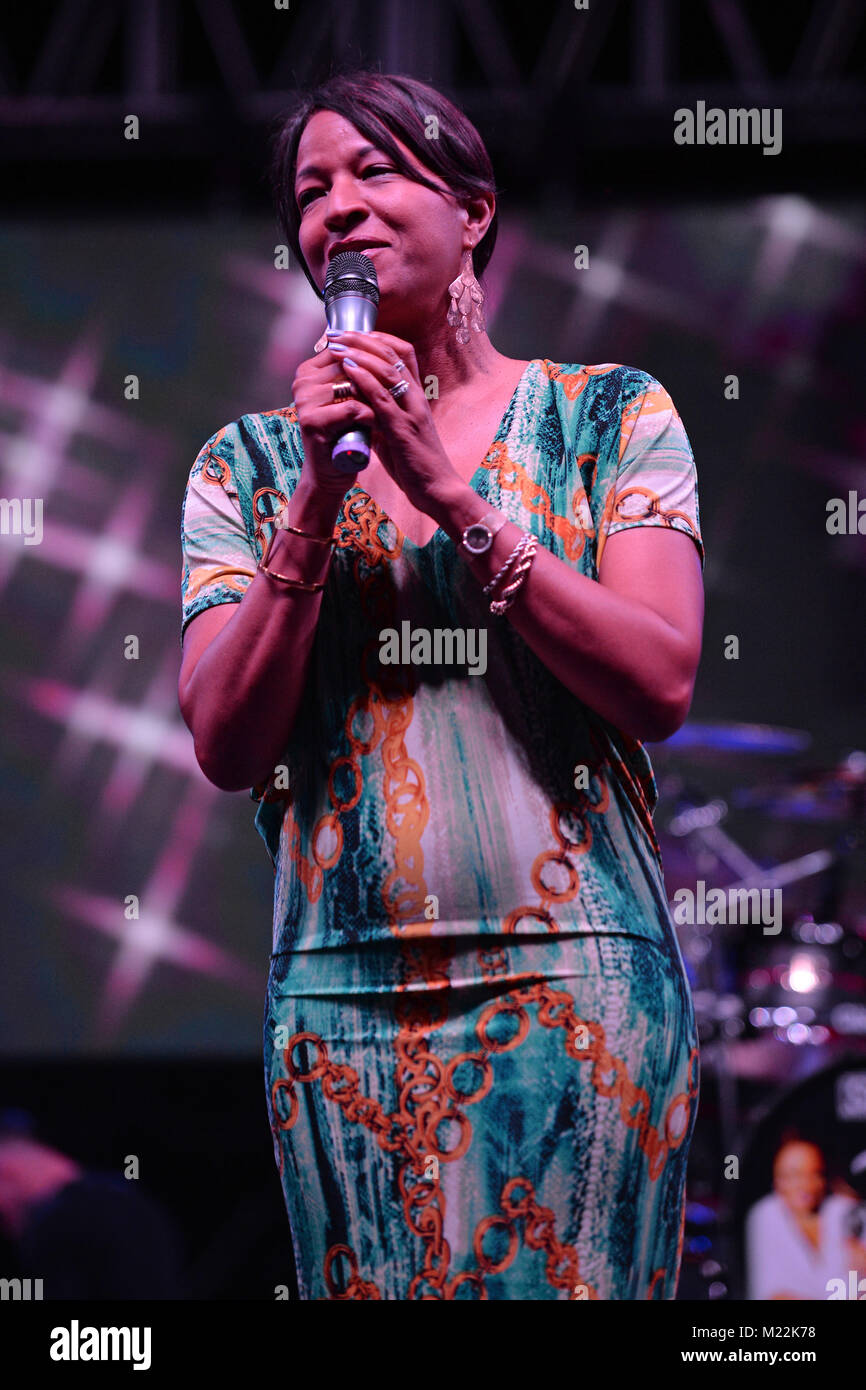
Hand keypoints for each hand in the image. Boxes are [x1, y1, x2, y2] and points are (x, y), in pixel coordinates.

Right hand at [291, 343, 378, 499]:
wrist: (332, 475)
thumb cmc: (345, 435)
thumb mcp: (350, 399)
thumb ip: (356, 372)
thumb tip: (378, 341)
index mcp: (309, 371)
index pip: (346, 348)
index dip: (371, 357)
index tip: (386, 374)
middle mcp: (302, 381)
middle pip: (351, 364)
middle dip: (375, 378)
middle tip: (388, 399)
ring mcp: (304, 401)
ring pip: (354, 384)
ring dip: (375, 399)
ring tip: (382, 415)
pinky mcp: (312, 421)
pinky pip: (353, 408)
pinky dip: (370, 418)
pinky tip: (375, 428)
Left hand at [325, 330, 460, 513]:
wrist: (438, 491)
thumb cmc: (416, 466)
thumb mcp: (396, 434)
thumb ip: (381, 417)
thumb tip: (360, 408)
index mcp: (416, 397)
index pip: (403, 353)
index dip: (378, 338)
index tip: (353, 333)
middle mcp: (416, 398)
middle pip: (392, 354)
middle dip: (363, 339)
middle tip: (338, 331)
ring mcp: (411, 411)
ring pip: (387, 370)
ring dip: (358, 353)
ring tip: (336, 344)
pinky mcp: (403, 429)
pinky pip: (382, 397)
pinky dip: (363, 379)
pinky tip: (346, 368)